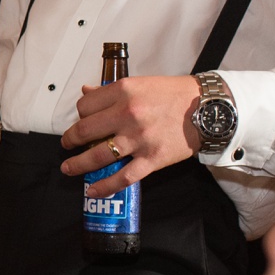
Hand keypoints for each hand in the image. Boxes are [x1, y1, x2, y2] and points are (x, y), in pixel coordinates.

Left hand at [58, 75, 201, 194]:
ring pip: (98, 156)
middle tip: (67, 144)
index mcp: (123, 92)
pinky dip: (105, 186)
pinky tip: (92, 190)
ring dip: (78, 164)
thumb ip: (110, 91)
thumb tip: (86, 92)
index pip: (85, 106)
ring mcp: (139, 138)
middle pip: (85, 131)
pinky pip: (123, 177)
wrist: (208, 108)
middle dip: (71, 140)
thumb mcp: (140, 84)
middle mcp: (128, 114)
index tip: (83, 120)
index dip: (80, 114)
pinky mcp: (152, 158)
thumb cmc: (175, 95)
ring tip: (69, 168)